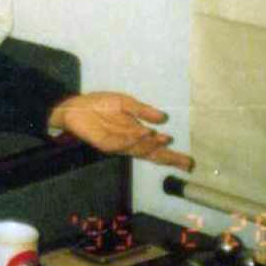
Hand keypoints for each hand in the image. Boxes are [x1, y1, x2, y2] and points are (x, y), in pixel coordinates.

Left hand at [48, 92, 194, 170]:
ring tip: (163, 138)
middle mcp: (130, 143)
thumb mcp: (125, 103)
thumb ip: (143, 110)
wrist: (75, 106)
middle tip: (186, 162)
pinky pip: (122, 144)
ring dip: (152, 145)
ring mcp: (118, 145)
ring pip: (139, 149)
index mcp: (136, 135)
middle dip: (169, 158)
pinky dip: (134, 140)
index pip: (157, 148)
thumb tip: (164, 118)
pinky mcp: (105, 143)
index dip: (172, 155)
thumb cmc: (100, 105)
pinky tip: (144, 134)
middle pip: (152, 155)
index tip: (189, 162)